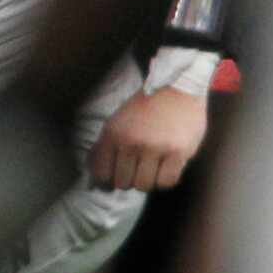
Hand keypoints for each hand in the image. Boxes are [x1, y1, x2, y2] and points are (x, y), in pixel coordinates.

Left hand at [88, 89, 206, 191]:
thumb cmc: (145, 107)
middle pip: (123, 183)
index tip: (116, 175)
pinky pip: (167, 182)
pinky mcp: (178, 152)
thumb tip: (94, 181)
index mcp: (113, 133)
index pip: (101, 174)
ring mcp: (156, 147)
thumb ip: (103, 149)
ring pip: (144, 186)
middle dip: (129, 178)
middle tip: (138, 167)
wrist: (178, 87)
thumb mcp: (116, 122)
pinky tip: (166, 167)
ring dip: (148, 180)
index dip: (108, 180)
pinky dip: (165, 179)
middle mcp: (132, 141)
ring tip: (153, 166)